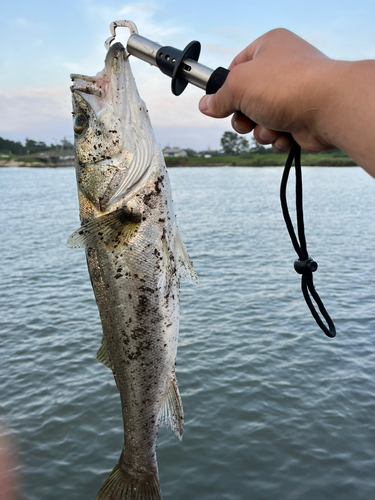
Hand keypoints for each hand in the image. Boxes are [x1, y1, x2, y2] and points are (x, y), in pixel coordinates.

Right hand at [199, 28, 336, 152]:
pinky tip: (286, 135)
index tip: (219, 102)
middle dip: (243, 117)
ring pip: (260, 120)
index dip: (226, 87)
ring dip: (260, 130)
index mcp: (268, 48)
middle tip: (247, 119)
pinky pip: (278, 133)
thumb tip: (205, 106)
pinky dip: (277, 138)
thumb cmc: (286, 86)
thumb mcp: (238, 86)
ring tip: (271, 127)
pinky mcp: (301, 119)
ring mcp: (293, 95)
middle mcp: (282, 69)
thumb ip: (218, 97)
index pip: (236, 67)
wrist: (328, 108)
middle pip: (246, 99)